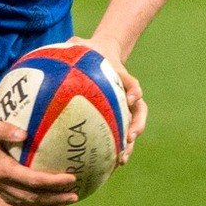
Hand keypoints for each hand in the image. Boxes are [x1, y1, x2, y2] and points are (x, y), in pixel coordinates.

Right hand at [0, 104, 78, 205]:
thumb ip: (4, 128)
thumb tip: (24, 134)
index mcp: (0, 168)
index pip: (32, 180)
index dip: (53, 182)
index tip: (71, 178)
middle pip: (31, 197)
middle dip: (54, 199)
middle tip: (74, 196)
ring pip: (22, 202)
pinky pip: (12, 199)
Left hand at [57, 36, 145, 163]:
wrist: (99, 55)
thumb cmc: (90, 51)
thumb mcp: (84, 43)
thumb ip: (78, 43)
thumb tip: (69, 42)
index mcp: (122, 79)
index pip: (132, 86)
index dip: (133, 96)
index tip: (132, 103)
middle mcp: (126, 96)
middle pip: (136, 116)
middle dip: (134, 130)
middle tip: (128, 143)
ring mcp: (121, 108)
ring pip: (129, 130)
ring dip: (126, 146)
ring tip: (120, 161)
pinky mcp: (112, 117)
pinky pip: (112, 135)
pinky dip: (108, 149)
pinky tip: (97, 163)